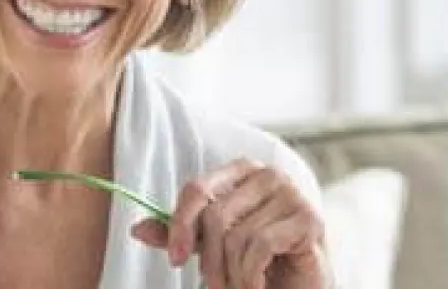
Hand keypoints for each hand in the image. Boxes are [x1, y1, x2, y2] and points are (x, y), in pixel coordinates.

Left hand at [130, 159, 329, 288]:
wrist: (301, 287)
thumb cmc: (258, 261)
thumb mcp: (211, 245)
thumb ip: (180, 233)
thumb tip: (137, 229)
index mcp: (241, 171)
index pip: (197, 189)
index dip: (180, 225)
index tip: (176, 259)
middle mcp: (268, 174)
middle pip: (215, 214)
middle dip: (210, 260)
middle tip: (214, 286)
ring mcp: (292, 194)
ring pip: (237, 235)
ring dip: (233, 272)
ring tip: (240, 286)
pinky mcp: (310, 219)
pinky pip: (261, 245)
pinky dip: (252, 275)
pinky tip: (257, 285)